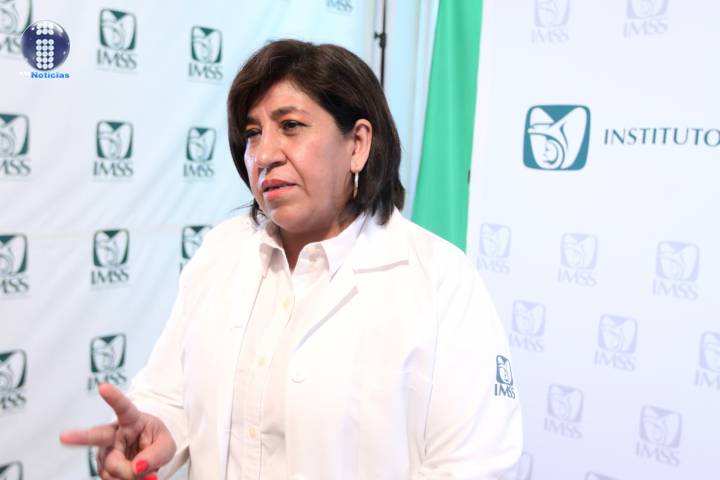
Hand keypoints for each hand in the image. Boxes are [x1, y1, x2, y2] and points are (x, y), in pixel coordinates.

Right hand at [60, 383, 175, 479]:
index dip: (114, 397)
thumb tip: (137, 468)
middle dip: (80, 437)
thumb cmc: (156, 442)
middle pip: (97, 436)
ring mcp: (105, 453)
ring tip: (142, 469)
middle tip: (64, 437)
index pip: (123, 407)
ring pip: (114, 468)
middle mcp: (113, 434)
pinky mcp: (102, 470)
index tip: (103, 387)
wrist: (149, 455)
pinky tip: (132, 474)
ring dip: (131, 474)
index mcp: (131, 420)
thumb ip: (156, 454)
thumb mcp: (167, 445)